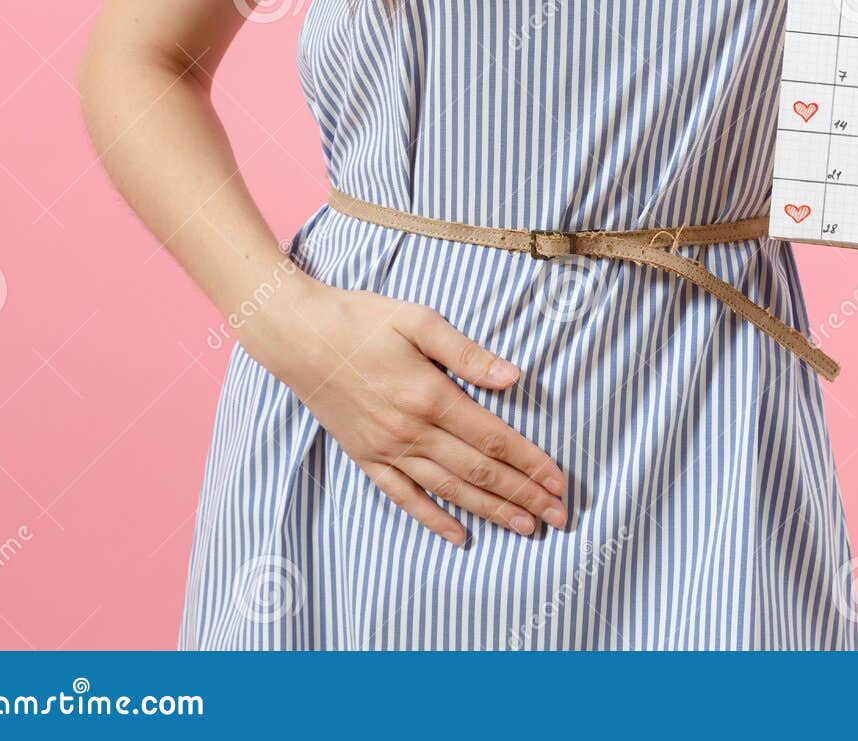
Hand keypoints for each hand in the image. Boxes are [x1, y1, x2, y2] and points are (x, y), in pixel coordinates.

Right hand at [244, 282, 567, 544]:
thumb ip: (468, 352)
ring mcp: (386, 449)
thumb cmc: (362, 320)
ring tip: (526, 529)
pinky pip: (403, 498)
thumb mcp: (419, 320)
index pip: (493, 438)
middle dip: (524, 496)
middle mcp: (410, 431)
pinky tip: (460, 537)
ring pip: (449, 490)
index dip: (531, 462)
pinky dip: (433, 519)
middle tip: (559, 517)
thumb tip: (514, 377)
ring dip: (491, 512)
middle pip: (479, 472)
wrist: (297, 336)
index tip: (559, 481)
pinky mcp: (365, 457)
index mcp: (430, 395)